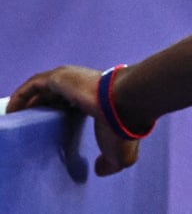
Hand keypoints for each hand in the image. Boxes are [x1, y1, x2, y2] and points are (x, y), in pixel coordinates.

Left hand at [8, 66, 140, 175]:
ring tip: (16, 120)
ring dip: (28, 103)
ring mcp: (71, 80)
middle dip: (41, 109)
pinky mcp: (59, 77)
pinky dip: (20, 97)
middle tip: (29, 127)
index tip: (49, 132)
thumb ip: (109, 164)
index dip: (60, 116)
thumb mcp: (120, 156)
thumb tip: (100, 170)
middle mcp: (84, 87)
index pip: (74, 105)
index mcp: (98, 100)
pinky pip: (32, 86)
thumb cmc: (123, 127)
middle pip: (56, 97)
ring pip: (42, 90)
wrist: (125, 103)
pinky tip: (11, 112)